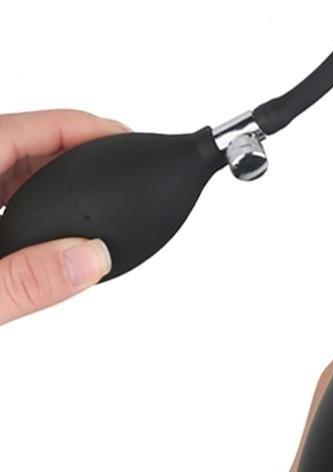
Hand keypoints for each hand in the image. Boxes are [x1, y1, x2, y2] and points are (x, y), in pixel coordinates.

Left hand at [0, 109, 127, 324]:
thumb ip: (28, 279)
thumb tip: (90, 259)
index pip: (14, 131)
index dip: (73, 128)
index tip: (118, 136)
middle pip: (15, 145)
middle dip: (71, 154)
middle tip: (120, 165)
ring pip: (7, 172)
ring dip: (53, 181)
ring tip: (97, 197)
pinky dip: (32, 206)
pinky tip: (58, 229)